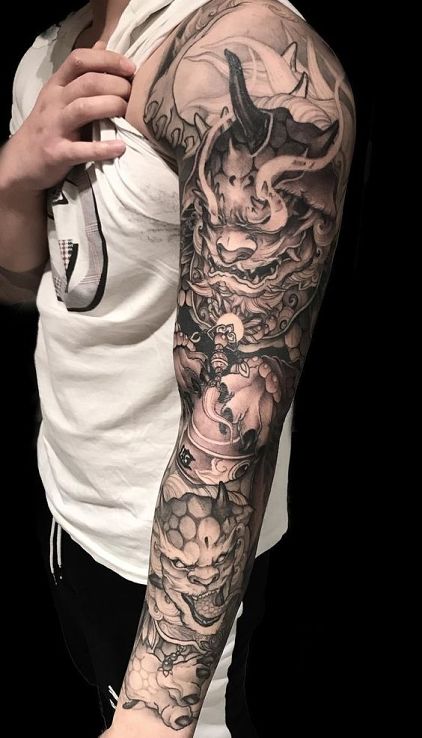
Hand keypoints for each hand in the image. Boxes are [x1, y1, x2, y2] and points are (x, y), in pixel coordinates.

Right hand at [5, 41, 135, 193]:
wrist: (22, 161)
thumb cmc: (49, 126)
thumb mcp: (60, 94)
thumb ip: (82, 73)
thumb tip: (103, 45)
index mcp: (57, 85)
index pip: (79, 59)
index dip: (107, 59)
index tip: (131, 68)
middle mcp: (54, 102)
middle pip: (87, 83)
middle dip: (116, 84)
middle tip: (133, 94)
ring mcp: (54, 127)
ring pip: (84, 108)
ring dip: (111, 106)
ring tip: (128, 112)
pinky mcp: (57, 153)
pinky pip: (81, 150)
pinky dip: (103, 148)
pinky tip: (120, 147)